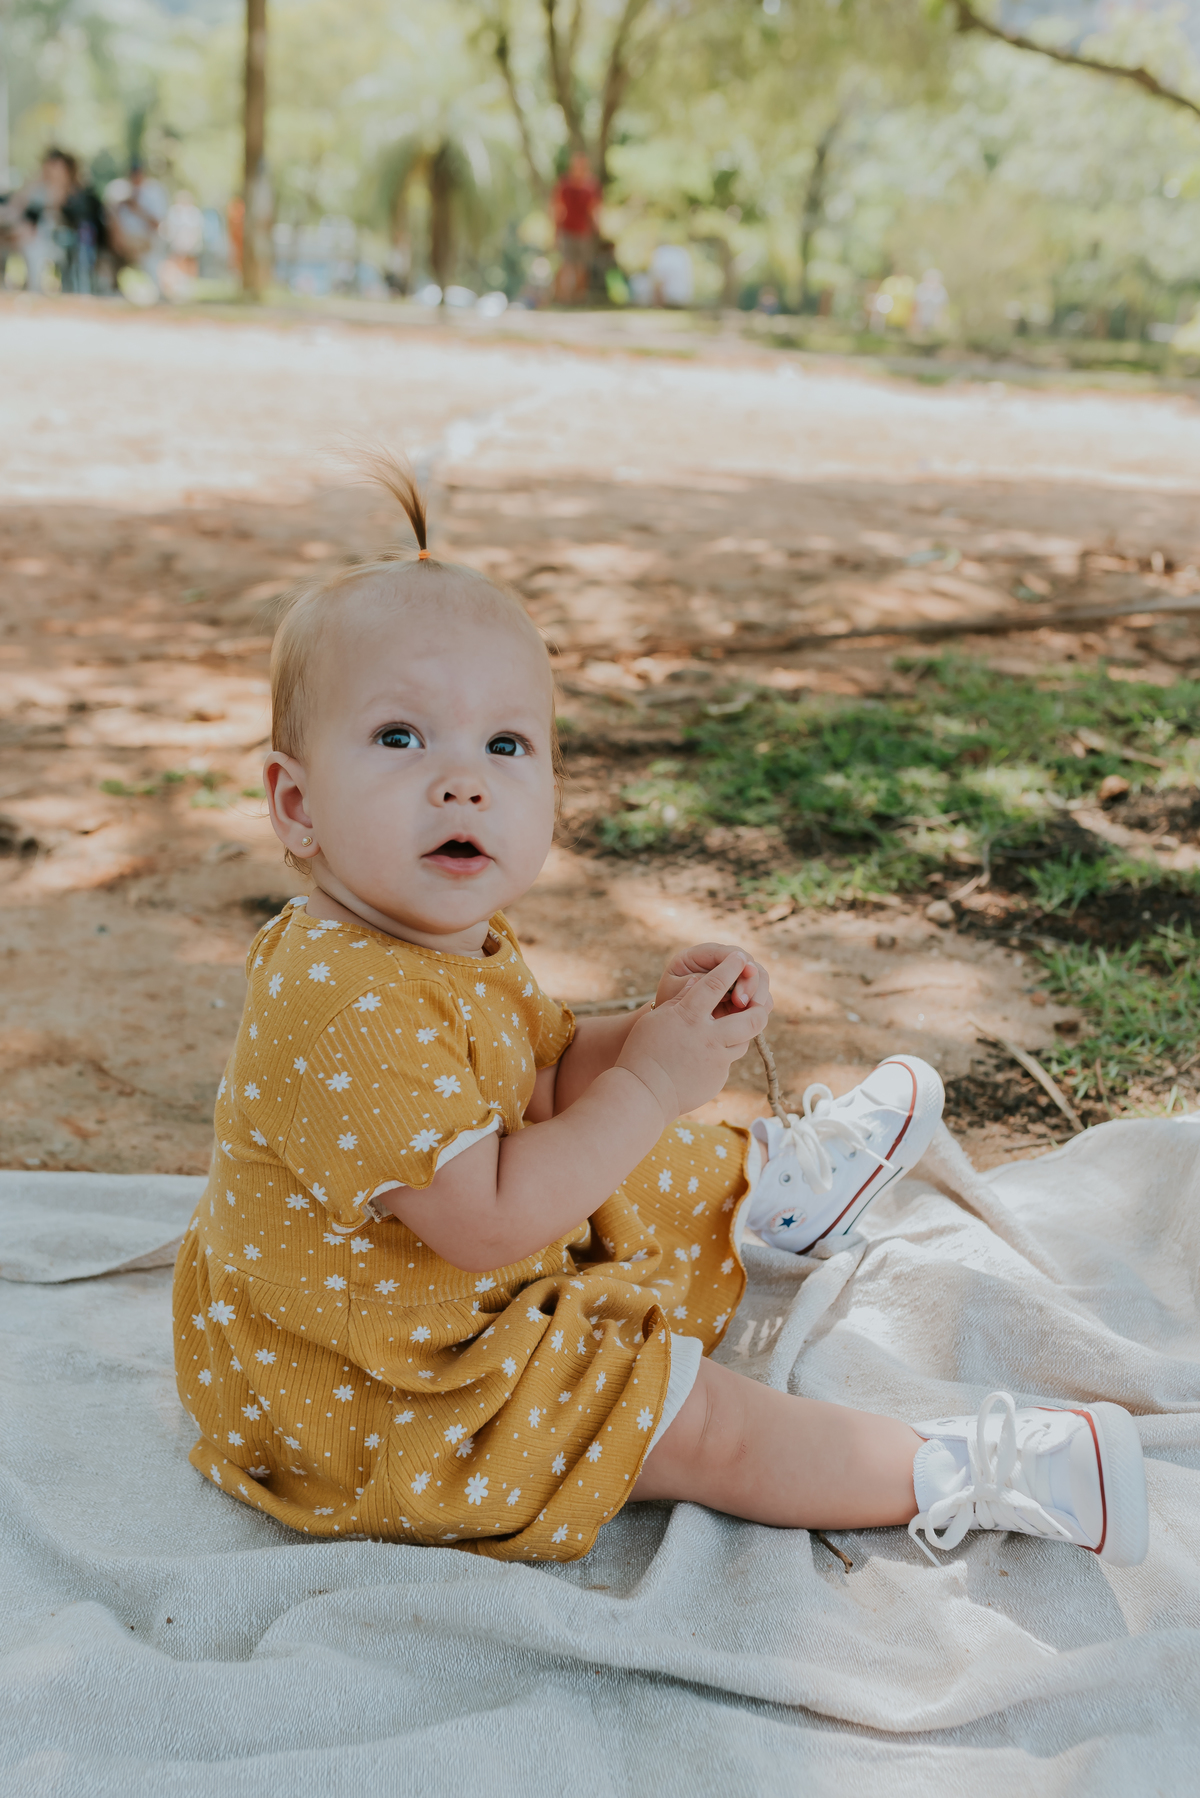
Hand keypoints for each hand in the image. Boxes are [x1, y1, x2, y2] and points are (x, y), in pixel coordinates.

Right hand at [618, 952, 769, 1120]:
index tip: (739, 957)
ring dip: (740, 1032)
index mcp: (688, 1017)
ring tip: (726, 1030)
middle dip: (759, 1005)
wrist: (643, 1094)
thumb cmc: (643, 1052)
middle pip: (752, 1017)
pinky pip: (727, 1061)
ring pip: (744, 1040)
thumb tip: (699, 980)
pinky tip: (703, 1059)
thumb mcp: (657, 1019)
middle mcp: (708, 1037)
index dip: (730, 968)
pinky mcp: (719, 1078)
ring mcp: (717, 1060)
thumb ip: (680, 999)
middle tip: (756, 1001)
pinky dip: (720, 1055)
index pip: (715, 984)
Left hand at [655, 941, 772, 1020]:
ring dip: (759, 994)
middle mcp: (720, 963)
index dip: (739, 963)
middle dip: (751, 982)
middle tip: (742, 1004)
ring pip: (760, 978)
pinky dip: (762, 1006)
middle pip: (749, 963)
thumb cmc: (669, 1006)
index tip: (743, 978)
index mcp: (699, 956)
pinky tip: (753, 1018)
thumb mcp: (676, 991)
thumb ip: (699, 982)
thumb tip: (725, 980)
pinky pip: (761, 996)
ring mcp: (734, 978)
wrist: (670, 1026)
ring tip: (749, 1012)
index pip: (727, 952)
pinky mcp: (743, 994)